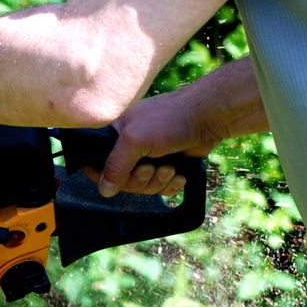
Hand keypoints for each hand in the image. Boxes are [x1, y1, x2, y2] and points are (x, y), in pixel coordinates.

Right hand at [95, 90, 219, 197]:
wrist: (208, 117)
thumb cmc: (171, 119)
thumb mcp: (135, 140)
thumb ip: (115, 165)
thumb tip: (104, 189)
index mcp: (115, 134)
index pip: (97, 163)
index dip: (105, 176)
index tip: (118, 179)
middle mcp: (129, 146)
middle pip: (122, 181)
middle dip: (140, 179)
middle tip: (152, 168)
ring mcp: (148, 156)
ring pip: (142, 186)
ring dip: (157, 182)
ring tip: (169, 168)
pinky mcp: (166, 164)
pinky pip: (160, 187)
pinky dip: (170, 184)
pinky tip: (178, 174)